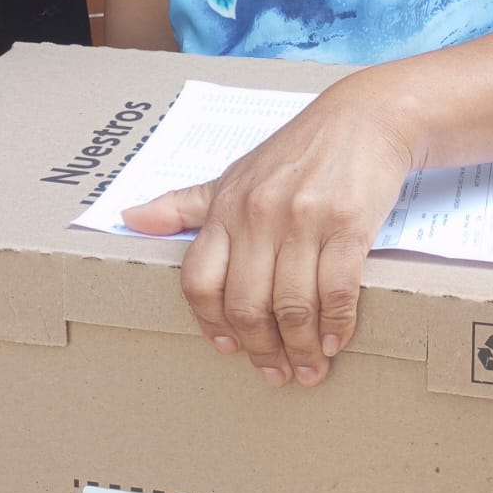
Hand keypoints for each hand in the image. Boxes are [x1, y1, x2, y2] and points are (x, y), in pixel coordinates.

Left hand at [121, 80, 412, 386]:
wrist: (363, 118)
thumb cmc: (296, 152)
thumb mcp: (234, 174)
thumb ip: (185, 204)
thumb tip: (129, 218)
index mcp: (226, 207)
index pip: (200, 281)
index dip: (211, 325)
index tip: (229, 351)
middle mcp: (259, 215)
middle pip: (246, 304)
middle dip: (262, 350)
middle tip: (277, 374)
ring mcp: (304, 220)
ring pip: (292, 305)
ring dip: (302, 348)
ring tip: (310, 370)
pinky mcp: (349, 224)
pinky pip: (337, 289)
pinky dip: (337, 324)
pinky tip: (336, 340)